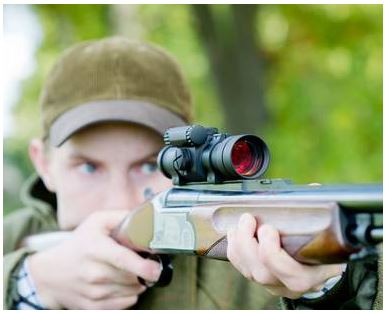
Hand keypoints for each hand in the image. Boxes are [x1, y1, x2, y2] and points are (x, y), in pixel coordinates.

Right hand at [28, 210, 160, 308]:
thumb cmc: (79, 244)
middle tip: (144, 262)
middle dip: (144, 271)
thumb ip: (121, 217)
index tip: (156, 268)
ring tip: (129, 271)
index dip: (143, 266)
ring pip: (132, 291)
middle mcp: (94, 273)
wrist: (51, 274)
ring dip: (138, 282)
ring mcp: (93, 293)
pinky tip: (122, 283)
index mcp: (95, 249)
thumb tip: (144, 218)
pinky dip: (130, 293)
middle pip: (132, 277)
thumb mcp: (96, 222)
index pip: (122, 260)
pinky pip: (125, 303)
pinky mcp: (94, 307)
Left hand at [227, 213, 344, 298]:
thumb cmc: (325, 244)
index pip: (292, 274)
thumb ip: (319, 212)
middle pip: (263, 273)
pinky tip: (235, 233)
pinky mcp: (259, 278)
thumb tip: (314, 189)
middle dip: (248, 244)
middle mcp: (290, 284)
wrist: (321, 263)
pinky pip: (241, 268)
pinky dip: (234, 250)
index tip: (268, 228)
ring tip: (239, 223)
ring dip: (238, 245)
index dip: (273, 253)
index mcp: (312, 275)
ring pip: (248, 271)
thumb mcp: (329, 231)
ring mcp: (273, 284)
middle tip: (248, 219)